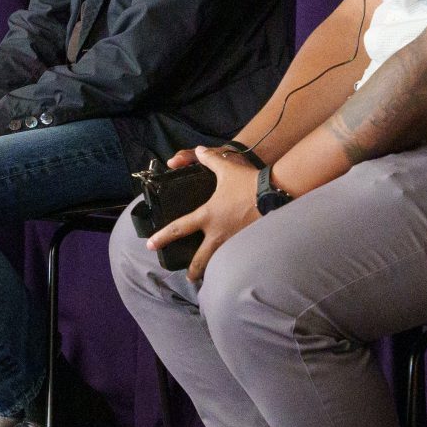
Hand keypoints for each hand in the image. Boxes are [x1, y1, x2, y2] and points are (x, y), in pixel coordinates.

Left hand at [147, 147, 262, 281]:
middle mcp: (218, 233)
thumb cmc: (248, 181)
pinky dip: (232, 260)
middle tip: (189, 276)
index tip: (151, 245)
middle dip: (193, 270)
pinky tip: (233, 264)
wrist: (274, 192)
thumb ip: (209, 159)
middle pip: (200, 258)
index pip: (178, 228)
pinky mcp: (248, 242)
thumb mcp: (225, 168)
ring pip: (219, 261)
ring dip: (213, 269)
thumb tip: (199, 150)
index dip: (162, 237)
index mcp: (207, 215)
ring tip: (211, 274)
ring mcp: (234, 240)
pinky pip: (236, 255)